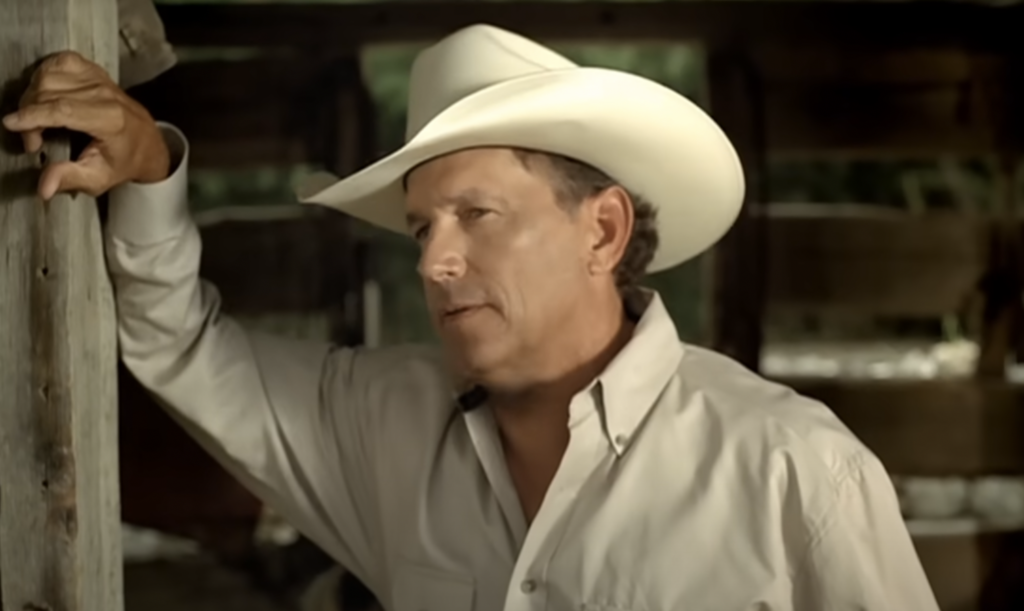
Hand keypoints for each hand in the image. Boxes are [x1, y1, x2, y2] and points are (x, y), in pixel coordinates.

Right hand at [2, 51, 169, 199]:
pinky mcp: (93, 70)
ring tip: (38, 122)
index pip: (62, 109)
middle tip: (34, 141)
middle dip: (30, 115)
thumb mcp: (99, 178)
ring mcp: (98, 79)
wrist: (147, 143)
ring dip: (32, 97)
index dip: (32, 116)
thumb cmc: (124, 161)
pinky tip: (44, 94)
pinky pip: (58, 62)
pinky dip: (44, 74)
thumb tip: (44, 187)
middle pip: (49, 91)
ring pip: (49, 75)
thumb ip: (70, 179)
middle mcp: (104, 93)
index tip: (11, 124)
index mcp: (109, 119)